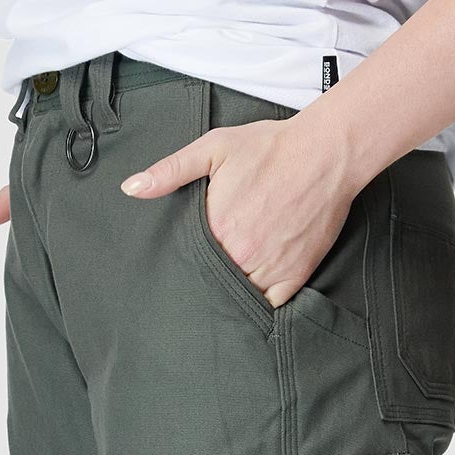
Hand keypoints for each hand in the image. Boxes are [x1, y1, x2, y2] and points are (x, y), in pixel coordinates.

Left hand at [121, 120, 355, 308]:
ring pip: (240, 299)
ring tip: (224, 293)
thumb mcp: (213, 148)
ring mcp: (268, 269)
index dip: (184, 267)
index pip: (189, 263)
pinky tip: (251, 299)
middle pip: (212, 284)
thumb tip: (130, 188)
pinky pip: (270, 307)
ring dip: (231, 298)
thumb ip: (170, 171)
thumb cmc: (269, 148)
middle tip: (201, 286)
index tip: (183, 268)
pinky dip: (260, 306)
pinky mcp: (294, 276)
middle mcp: (240, 255)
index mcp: (216, 229)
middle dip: (205, 285)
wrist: (324, 153)